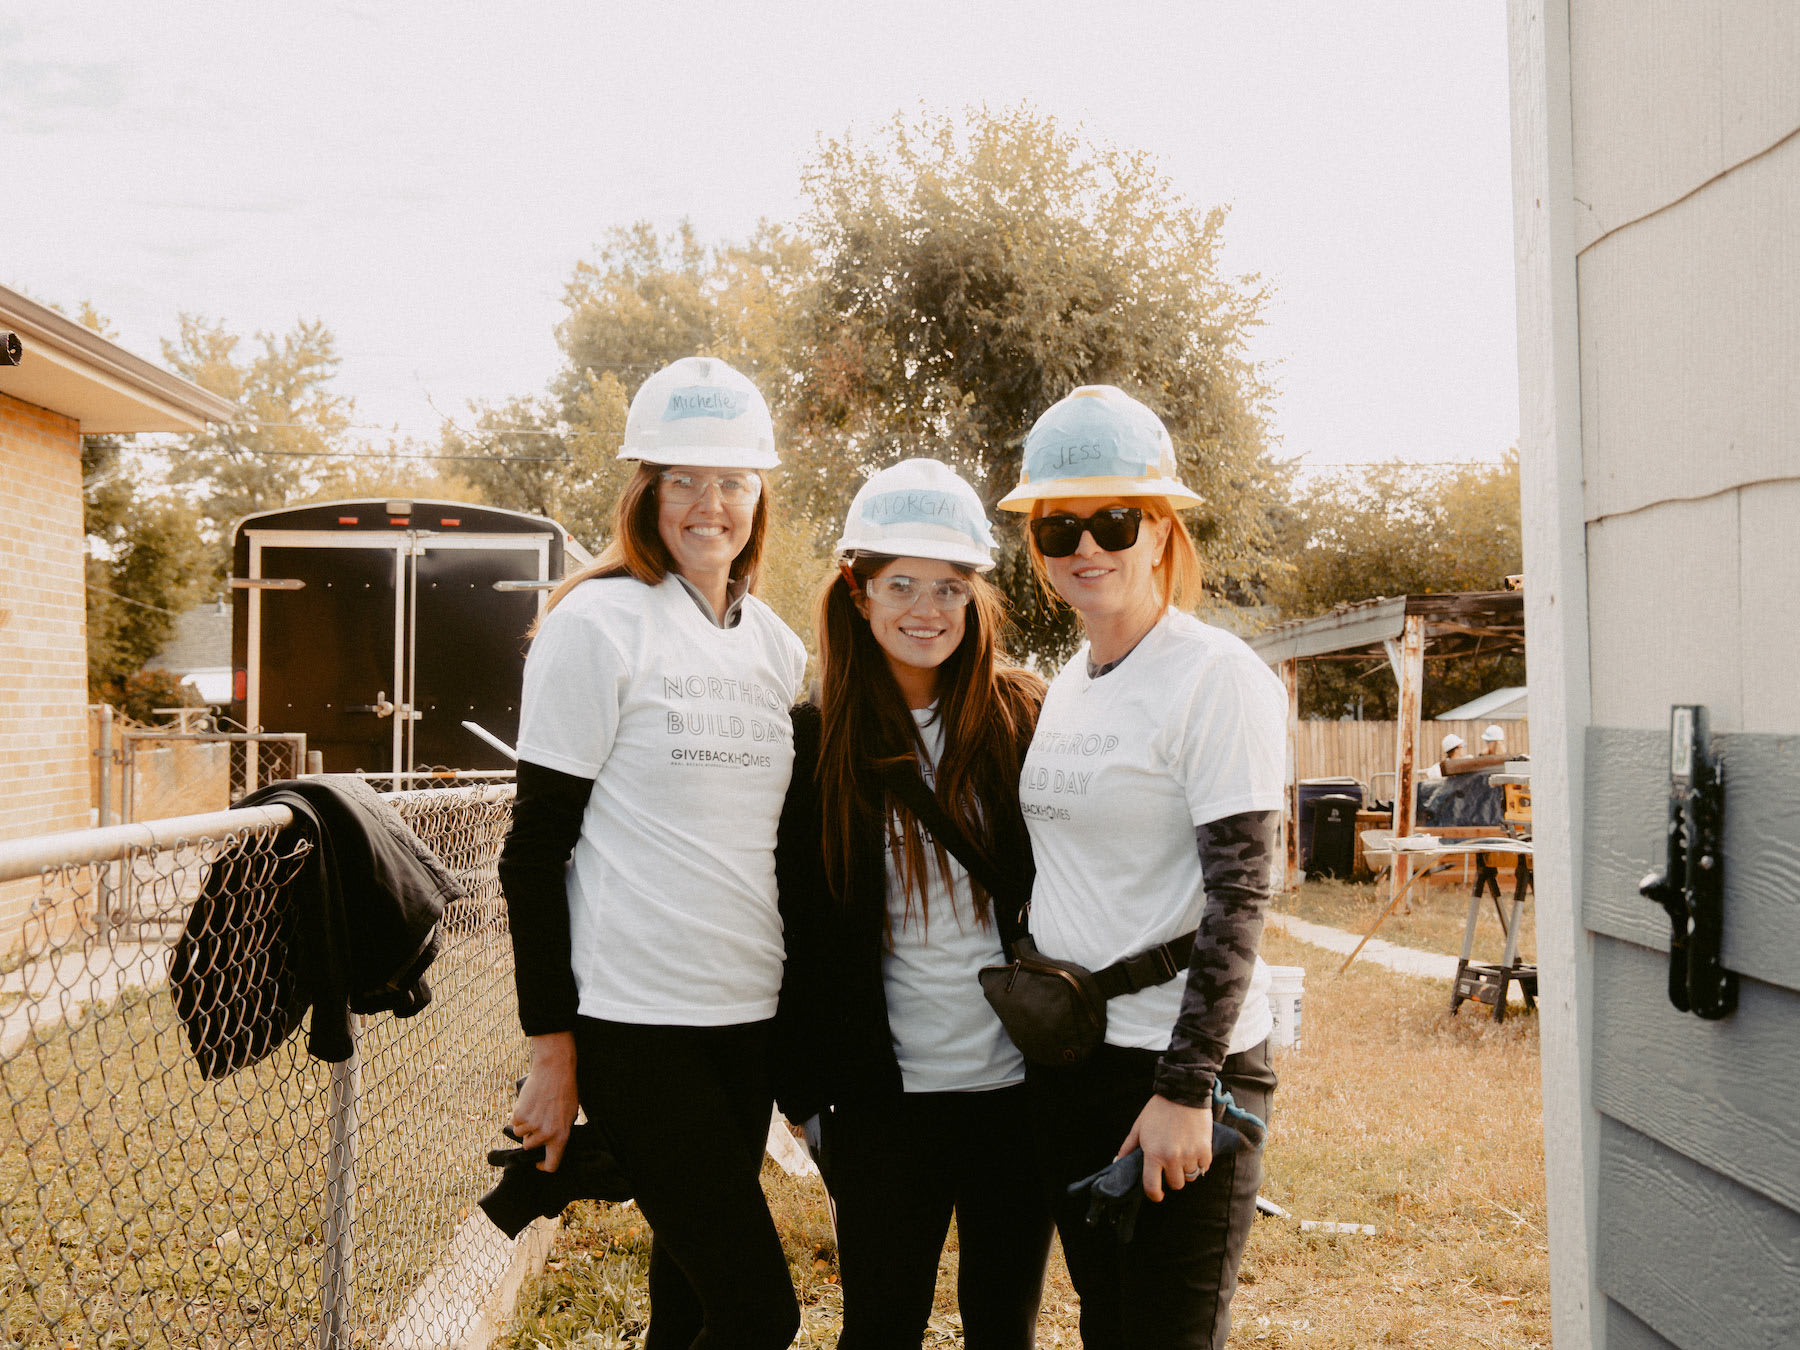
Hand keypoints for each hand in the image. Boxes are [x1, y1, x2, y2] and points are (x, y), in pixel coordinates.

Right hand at [511, 1032, 578, 1172]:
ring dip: (524, 1126)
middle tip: (539, 1120)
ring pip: (520, 1135)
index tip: (540, 1162)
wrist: (555, 1070)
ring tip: (535, 1109)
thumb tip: (550, 1147)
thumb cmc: (565, 1091)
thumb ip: (560, 1133)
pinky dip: (518, 1115)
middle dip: (531, 1137)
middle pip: (530, 1147)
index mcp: (561, 1137)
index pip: (552, 1164)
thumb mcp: (570, 1116)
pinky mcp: (519, 1115)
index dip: (544, 1166)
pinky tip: (529, 1103)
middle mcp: (546, 1134)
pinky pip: (514, 1122)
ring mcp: (531, 1125)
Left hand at [1118, 1093, 1212, 1201]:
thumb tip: (1117, 1162)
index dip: (1155, 1195)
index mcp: (1153, 1154)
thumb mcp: (1139, 1127)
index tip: (1158, 1194)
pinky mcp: (1205, 1150)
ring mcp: (1190, 1155)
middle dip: (1172, 1177)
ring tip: (1183, 1153)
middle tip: (1171, 1163)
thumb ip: (1128, 1147)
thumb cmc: (1158, 1109)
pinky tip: (1195, 1150)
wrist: (1183, 1092)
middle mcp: (1172, 1158)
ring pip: (1190, 1177)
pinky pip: (1204, 1168)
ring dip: (1187, 1169)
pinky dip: (1200, 1162)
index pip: (1152, 1187)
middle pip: (1175, 1184)